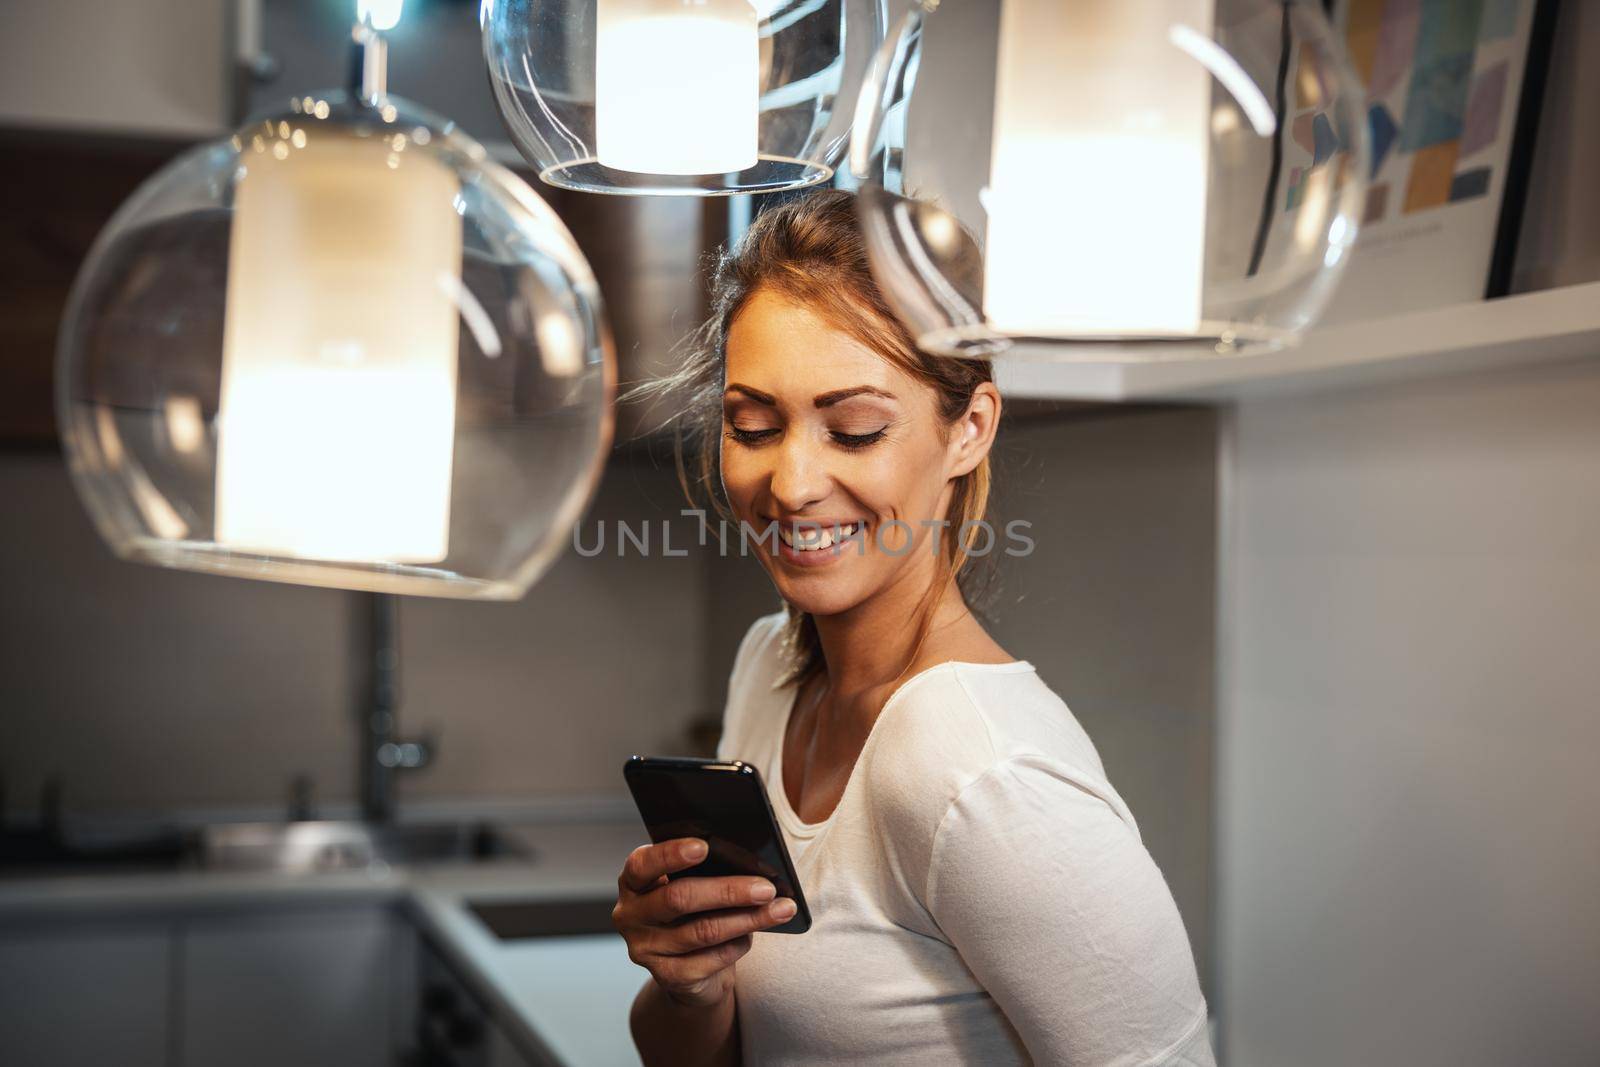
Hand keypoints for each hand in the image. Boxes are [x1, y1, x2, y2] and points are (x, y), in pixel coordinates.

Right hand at [612, 836, 798, 1008]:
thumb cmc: (694, 911)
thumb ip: (704, 871)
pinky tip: (753, 935)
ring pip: (703, 931)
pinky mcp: (667, 977)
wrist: (688, 968)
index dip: (670, 855)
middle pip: (679, 899)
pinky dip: (738, 945)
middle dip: (728, 891)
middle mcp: (631, 915)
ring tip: (780, 909)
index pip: (643, 865)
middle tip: (766, 887)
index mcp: (634, 882)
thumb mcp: (692, 884)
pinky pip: (710, 960)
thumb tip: (750, 862)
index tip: (704, 846)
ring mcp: (645, 949)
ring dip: (747, 919)